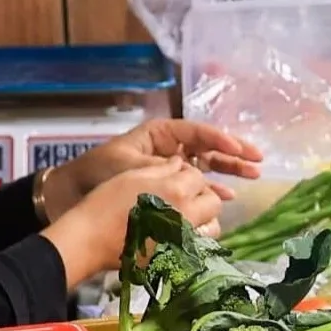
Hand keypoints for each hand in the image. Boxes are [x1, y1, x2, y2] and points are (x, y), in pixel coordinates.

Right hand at [45, 160, 226, 285]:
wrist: (89, 240)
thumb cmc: (105, 203)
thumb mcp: (132, 175)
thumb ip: (162, 168)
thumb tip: (180, 163)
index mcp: (176, 191)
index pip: (199, 177)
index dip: (188, 175)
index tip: (176, 177)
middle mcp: (187, 215)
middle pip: (213, 202)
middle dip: (202, 195)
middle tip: (183, 196)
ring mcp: (183, 241)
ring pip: (211, 227)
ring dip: (203, 218)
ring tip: (183, 216)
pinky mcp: (176, 259)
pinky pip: (197, 246)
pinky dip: (193, 239)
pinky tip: (175, 235)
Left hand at [47, 119, 260, 218]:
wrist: (72, 195)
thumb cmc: (97, 173)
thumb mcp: (130, 166)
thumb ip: (161, 169)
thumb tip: (192, 174)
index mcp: (160, 134)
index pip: (197, 132)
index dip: (220, 138)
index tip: (238, 147)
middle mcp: (168, 148)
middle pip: (208, 147)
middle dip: (233, 153)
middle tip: (258, 160)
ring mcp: (169, 167)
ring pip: (206, 166)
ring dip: (228, 171)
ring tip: (252, 175)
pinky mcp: (166, 188)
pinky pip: (195, 186)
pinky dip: (211, 191)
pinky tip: (227, 198)